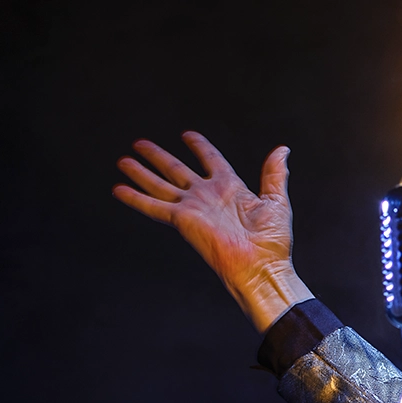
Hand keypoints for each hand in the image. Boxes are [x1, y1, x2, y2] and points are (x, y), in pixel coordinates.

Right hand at [112, 132, 312, 331]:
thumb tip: (281, 150)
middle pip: (177, 171)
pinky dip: (136, 198)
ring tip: (124, 160)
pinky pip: (154, 207)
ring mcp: (193, 208)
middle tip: (140, 144)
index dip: (199, 147)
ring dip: (142, 173)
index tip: (188, 135)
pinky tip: (120, 189)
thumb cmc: (272, 242)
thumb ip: (274, 174)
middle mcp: (207, 196)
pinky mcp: (183, 221)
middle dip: (158, 157)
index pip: (211, 160)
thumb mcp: (276, 200)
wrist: (262, 266)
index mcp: (230, 188)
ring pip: (161, 185)